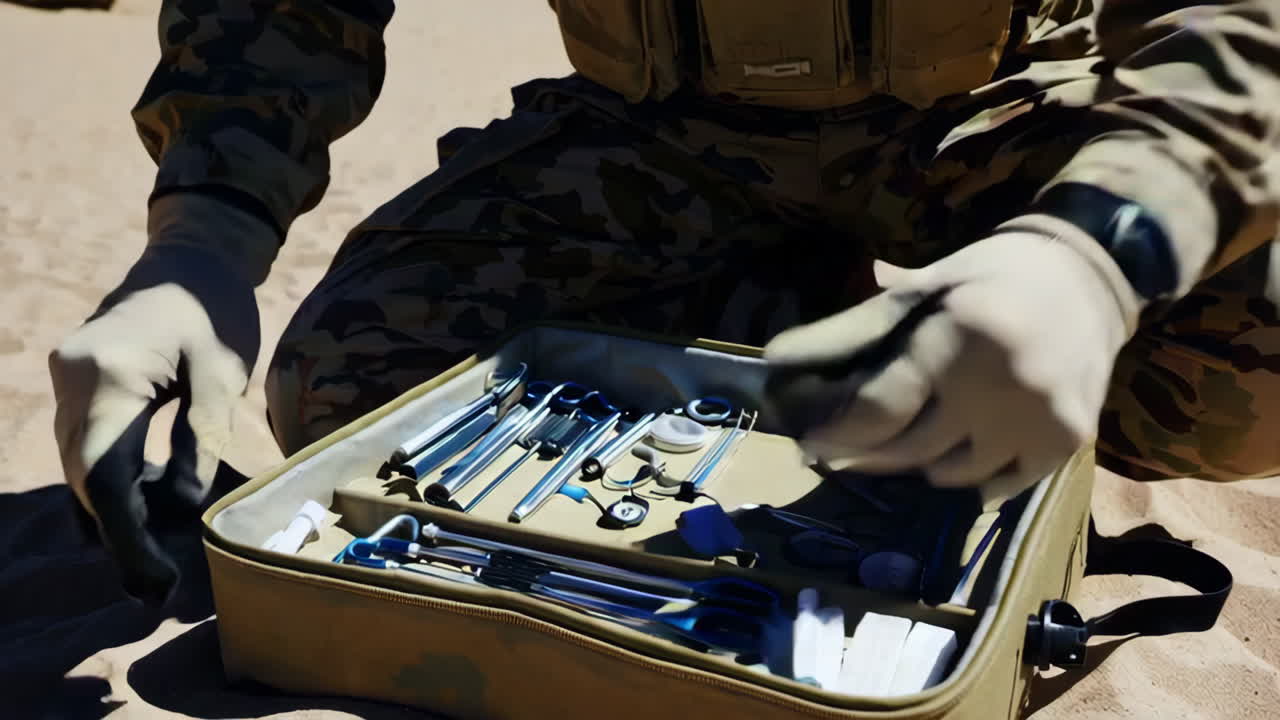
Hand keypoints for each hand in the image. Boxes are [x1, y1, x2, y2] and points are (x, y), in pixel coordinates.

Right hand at [49, 193, 275, 604]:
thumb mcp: (223, 373)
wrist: (190, 258)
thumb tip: (181, 503)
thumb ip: (202, 434)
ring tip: (146, 567)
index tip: (153, 576)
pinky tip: (132, 518)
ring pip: (75, 464)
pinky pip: (81, 444)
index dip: (125, 534)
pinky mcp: (75, 381)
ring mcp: (66, 378)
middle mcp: (72, 378)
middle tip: (152, 588)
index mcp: (110, 375)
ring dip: (107, 514)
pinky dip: (103, 482)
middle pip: (80, 475)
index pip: (102, 474)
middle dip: (116, 535)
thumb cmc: (216, 310)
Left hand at [763, 219, 1142, 498]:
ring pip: (950, 476)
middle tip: (838, 453)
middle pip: (910, 450)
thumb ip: (859, 325)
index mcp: (958, 336)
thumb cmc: (992, 274)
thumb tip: (782, 360)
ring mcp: (1038, 420)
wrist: (1094, 273)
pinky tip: (948, 461)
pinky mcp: (1066, 443)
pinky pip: (997, 488)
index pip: (881, 408)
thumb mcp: (924, 286)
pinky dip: (966, 481)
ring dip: (915, 466)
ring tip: (898, 446)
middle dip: (865, 454)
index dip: (838, 433)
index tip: (810, 443)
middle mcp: (1001, 386)